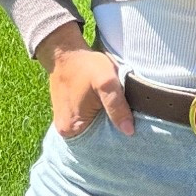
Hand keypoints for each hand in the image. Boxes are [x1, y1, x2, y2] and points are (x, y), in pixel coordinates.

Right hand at [37, 22, 134, 136]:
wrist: (64, 51)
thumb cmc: (85, 65)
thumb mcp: (107, 82)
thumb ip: (117, 106)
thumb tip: (129, 131)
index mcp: (72, 128)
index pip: (100, 144)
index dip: (116, 137)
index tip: (130, 131)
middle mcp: (65, 131)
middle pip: (96, 137)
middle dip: (110, 130)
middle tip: (126, 120)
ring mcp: (64, 122)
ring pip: (92, 128)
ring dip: (104, 122)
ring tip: (116, 113)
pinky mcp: (66, 113)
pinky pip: (86, 121)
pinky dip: (96, 116)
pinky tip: (104, 108)